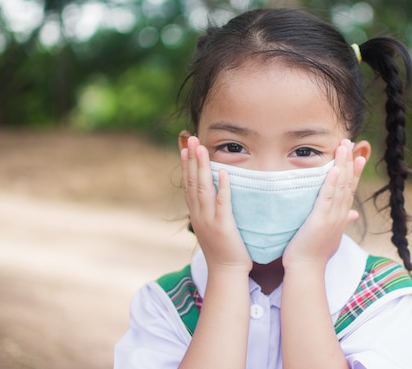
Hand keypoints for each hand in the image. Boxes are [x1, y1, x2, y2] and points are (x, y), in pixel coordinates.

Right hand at [181, 136, 251, 272]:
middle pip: (192, 181)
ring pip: (203, 188)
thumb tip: (213, 191)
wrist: (226, 272)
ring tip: (201, 148)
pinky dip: (222, 187)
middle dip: (191, 159)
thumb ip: (210, 208)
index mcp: (196, 213)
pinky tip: (223, 172)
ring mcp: (209, 220)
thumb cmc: (223, 248)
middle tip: (191, 139)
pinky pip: (222, 203)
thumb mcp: (211, 224)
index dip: (186, 164)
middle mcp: (199, 214)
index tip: (185, 145)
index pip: (187, 183)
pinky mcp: (223, 226)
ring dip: (202, 167)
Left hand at [282, 139, 365, 269]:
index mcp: (341, 216)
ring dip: (342, 165)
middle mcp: (340, 214)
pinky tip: (335, 170)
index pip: (350, 189)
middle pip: (348, 183)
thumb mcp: (330, 233)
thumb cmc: (314, 252)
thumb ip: (341, 220)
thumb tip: (352, 213)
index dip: (354, 171)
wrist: (307, 268)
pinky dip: (332, 183)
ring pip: (340, 186)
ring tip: (343, 147)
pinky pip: (327, 198)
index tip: (357, 155)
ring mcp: (332, 217)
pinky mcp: (320, 220)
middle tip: (350, 142)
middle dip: (349, 161)